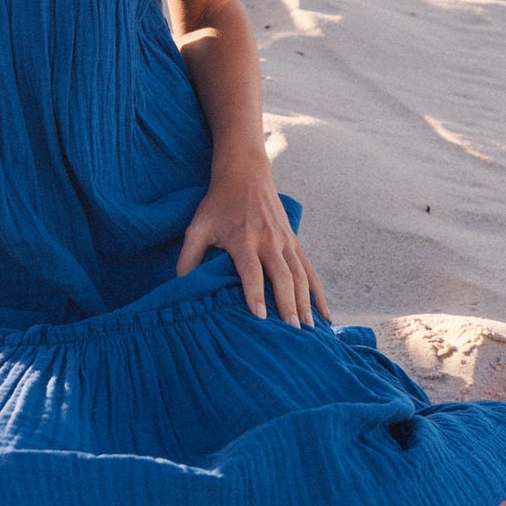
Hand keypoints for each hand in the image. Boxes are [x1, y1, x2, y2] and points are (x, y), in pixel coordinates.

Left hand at [176, 162, 330, 327]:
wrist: (245, 173)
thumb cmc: (218, 203)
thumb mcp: (197, 226)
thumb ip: (188, 257)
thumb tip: (180, 288)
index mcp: (243, 238)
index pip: (251, 270)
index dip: (255, 293)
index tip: (260, 317)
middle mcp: (268, 240)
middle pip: (282, 276)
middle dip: (288, 304)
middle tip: (291, 332)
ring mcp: (285, 240)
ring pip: (300, 275)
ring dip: (306, 302)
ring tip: (309, 329)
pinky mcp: (295, 241)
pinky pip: (310, 270)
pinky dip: (319, 292)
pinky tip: (324, 314)